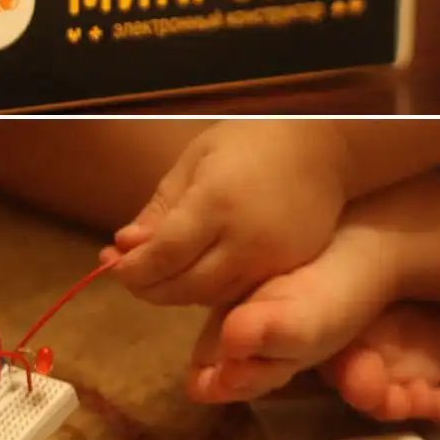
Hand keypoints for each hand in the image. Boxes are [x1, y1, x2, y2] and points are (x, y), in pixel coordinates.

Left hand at [103, 121, 351, 306]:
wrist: (326, 148)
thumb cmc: (252, 143)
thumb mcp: (197, 161)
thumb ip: (161, 207)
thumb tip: (125, 245)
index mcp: (218, 203)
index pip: (163, 255)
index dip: (133, 268)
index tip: (114, 263)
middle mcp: (246, 239)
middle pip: (184, 286)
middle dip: (149, 287)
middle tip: (131, 275)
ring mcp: (272, 259)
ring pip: (211, 297)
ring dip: (177, 292)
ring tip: (159, 274)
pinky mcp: (291, 268)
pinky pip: (241, 292)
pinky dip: (212, 290)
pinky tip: (199, 273)